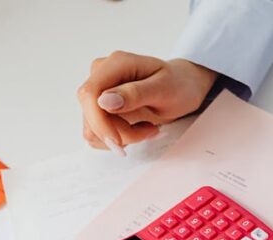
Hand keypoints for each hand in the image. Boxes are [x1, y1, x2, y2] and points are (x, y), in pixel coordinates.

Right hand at [77, 51, 218, 153]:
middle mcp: (102, 74)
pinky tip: (140, 128)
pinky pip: (98, 133)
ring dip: (121, 137)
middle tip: (150, 131)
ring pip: (93, 128)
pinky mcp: (100, 108)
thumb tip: (104, 101)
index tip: (119, 141)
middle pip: (90, 114)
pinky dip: (119, 137)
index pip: (89, 94)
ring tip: (148, 129)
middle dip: (118, 132)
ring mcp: (99, 91)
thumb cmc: (178, 84)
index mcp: (116, 64)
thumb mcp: (164, 89)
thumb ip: (135, 94)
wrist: (183, 87)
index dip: (99, 122)